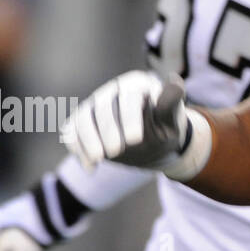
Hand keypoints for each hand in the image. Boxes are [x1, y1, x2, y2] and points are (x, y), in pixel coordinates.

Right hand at [60, 71, 210, 179]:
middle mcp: (113, 90)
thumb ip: (170, 104)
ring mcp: (95, 105)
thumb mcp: (172, 121)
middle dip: (107, 131)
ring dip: (87, 140)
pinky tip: (89, 168)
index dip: (130, 118)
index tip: (135, 140)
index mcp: (137, 84)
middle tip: (115, 153)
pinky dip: (78, 148)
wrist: (154, 144)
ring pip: (83, 118)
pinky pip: (73, 131)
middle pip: (102, 107)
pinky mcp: (84, 121)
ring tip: (97, 160)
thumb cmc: (165, 129)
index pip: (129, 97)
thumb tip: (176, 82)